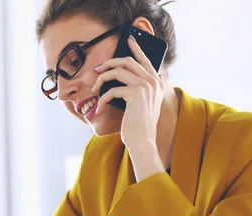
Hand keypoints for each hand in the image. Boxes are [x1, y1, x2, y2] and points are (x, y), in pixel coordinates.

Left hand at [92, 35, 164, 150]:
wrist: (142, 140)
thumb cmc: (139, 125)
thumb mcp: (145, 104)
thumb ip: (146, 89)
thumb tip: (144, 75)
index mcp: (156, 82)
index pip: (145, 59)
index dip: (135, 48)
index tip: (128, 39)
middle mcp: (153, 81)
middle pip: (127, 61)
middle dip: (109, 63)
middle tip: (97, 69)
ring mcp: (146, 86)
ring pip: (118, 71)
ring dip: (101, 79)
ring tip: (94, 90)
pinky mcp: (135, 94)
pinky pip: (112, 89)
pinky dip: (102, 99)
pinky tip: (98, 109)